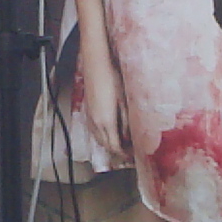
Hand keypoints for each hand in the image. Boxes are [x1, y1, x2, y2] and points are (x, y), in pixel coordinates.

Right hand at [80, 36, 127, 157]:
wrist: (96, 65)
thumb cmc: (112, 79)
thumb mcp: (124, 101)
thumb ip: (126, 121)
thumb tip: (130, 135)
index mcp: (106, 122)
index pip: (115, 146)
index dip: (124, 154)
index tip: (133, 156)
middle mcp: (96, 122)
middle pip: (106, 145)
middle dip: (117, 151)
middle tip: (130, 151)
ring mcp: (90, 117)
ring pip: (98, 139)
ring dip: (109, 144)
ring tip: (122, 143)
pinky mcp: (88, 111)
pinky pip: (94, 131)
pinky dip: (102, 136)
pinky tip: (109, 131)